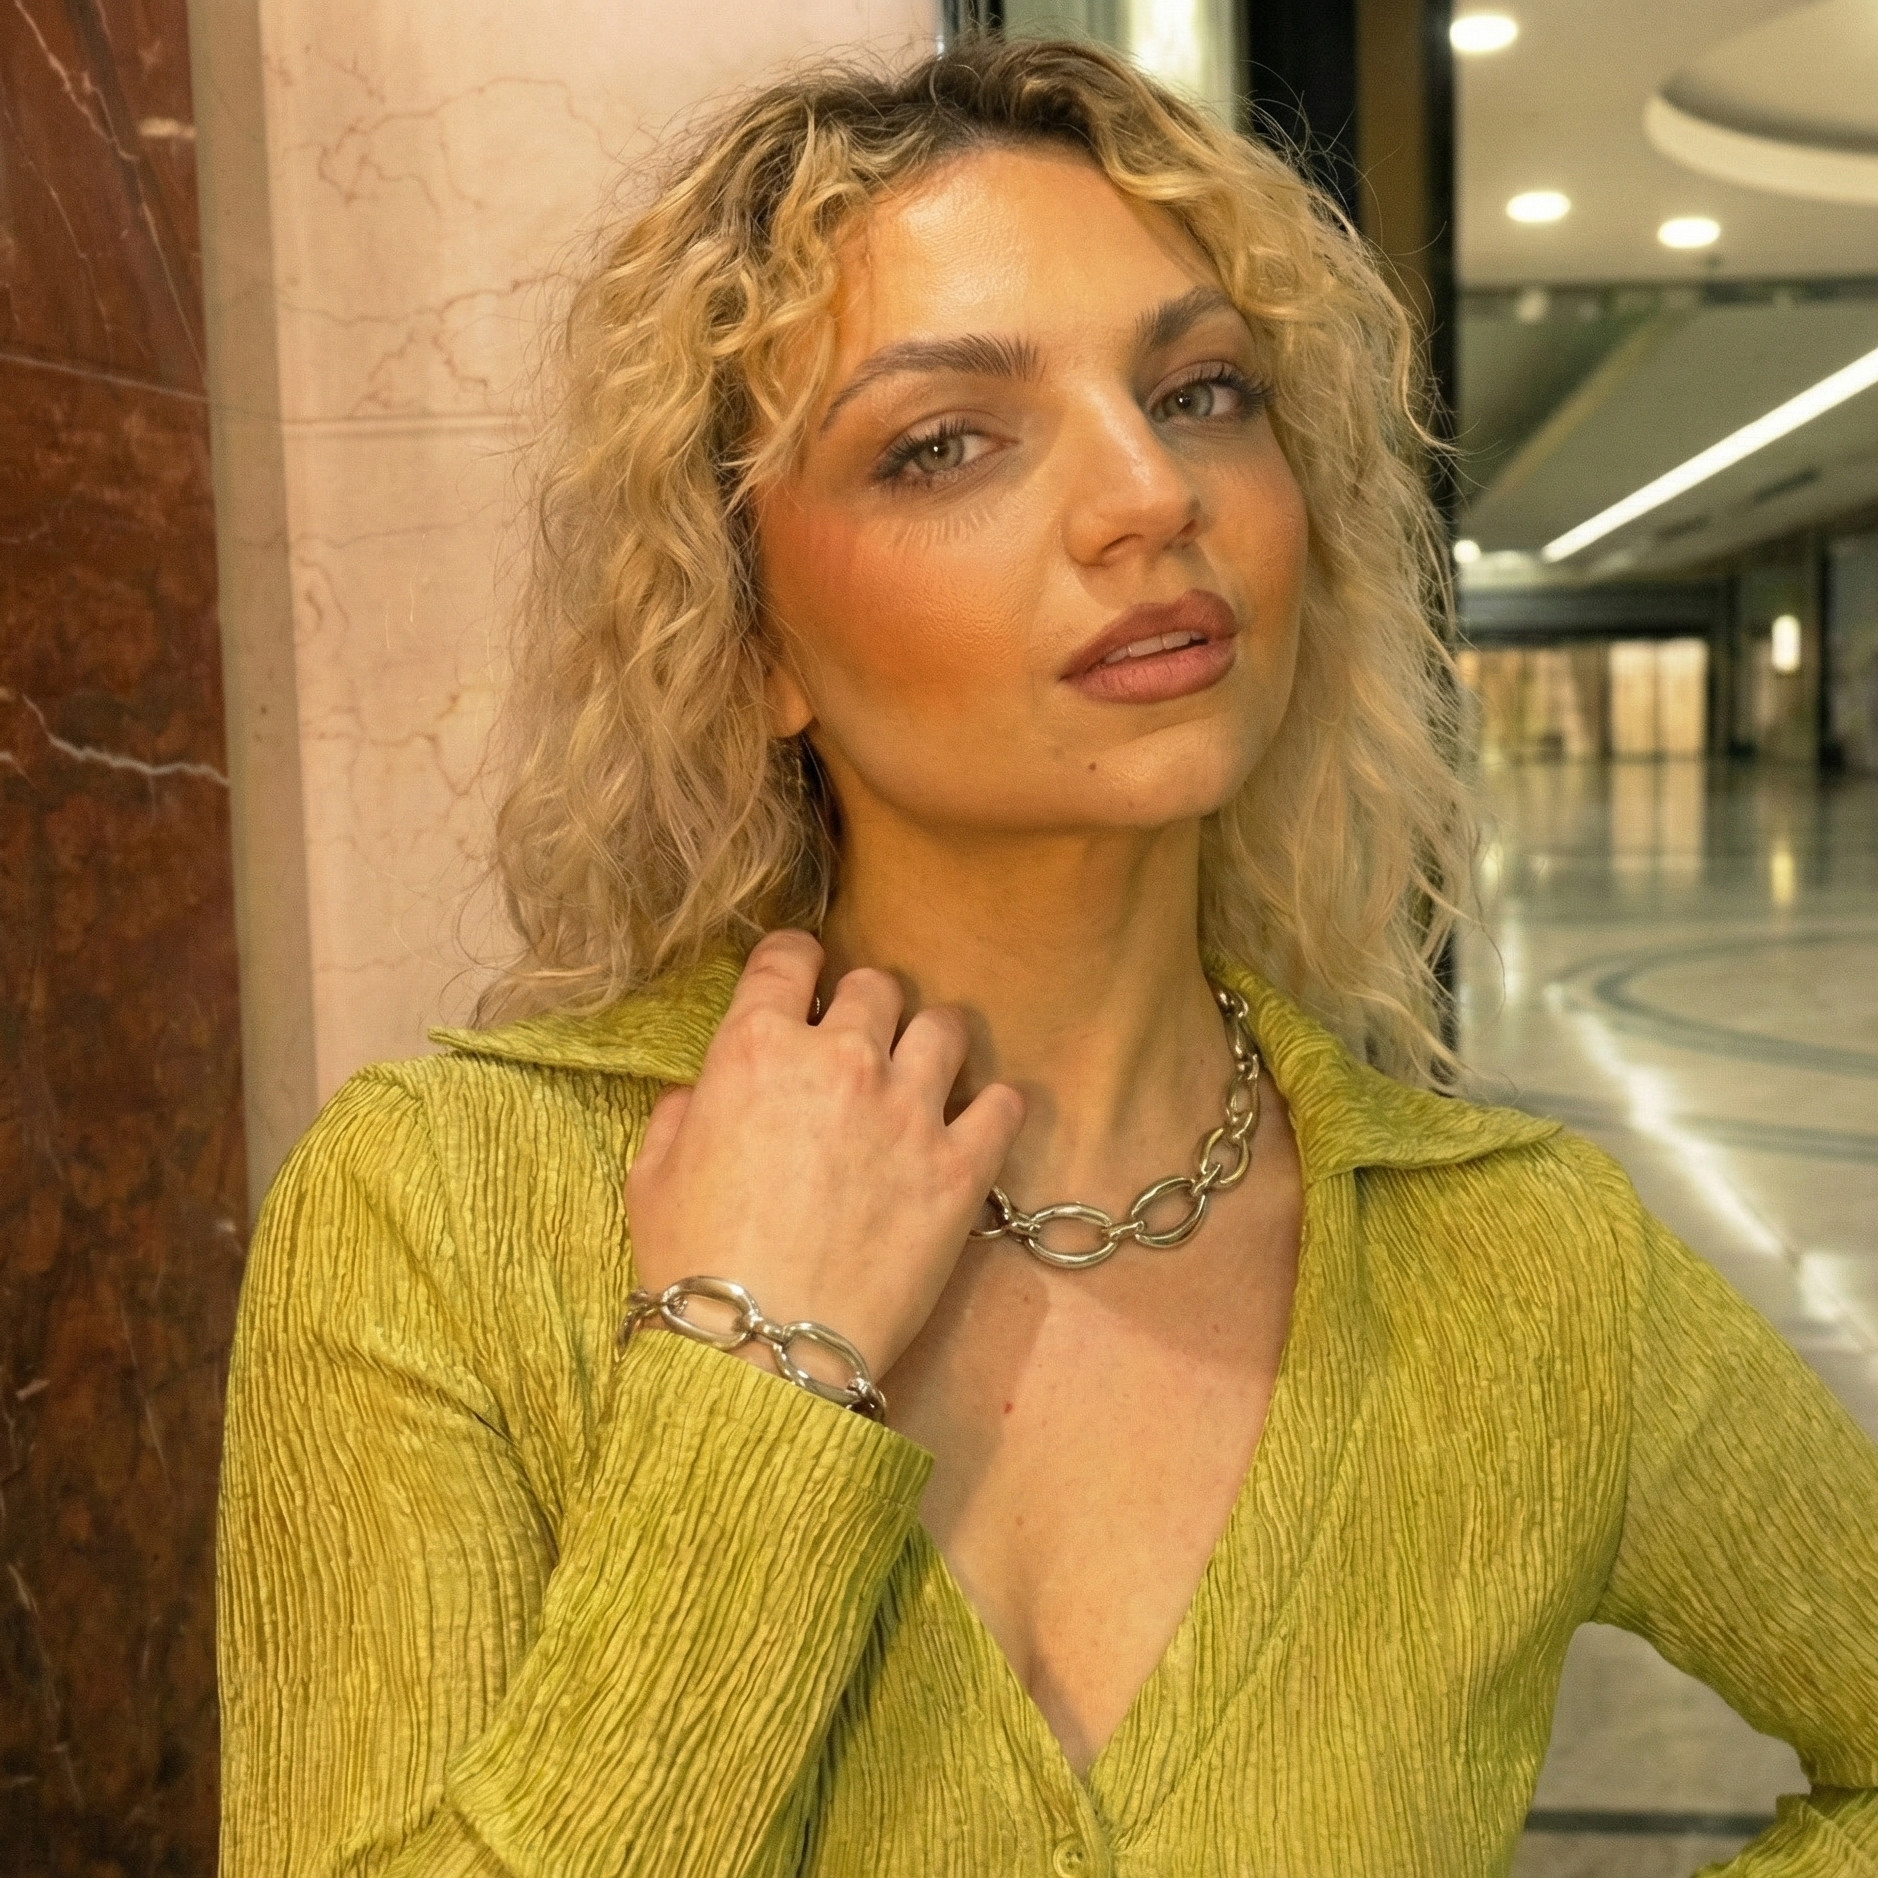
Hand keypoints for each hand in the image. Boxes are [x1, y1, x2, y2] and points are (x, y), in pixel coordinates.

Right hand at [625, 930, 1024, 1377]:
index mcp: (756, 1049)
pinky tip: (980, 1123)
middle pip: (878, 985)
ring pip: (946, 1026)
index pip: (790, 956)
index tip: (807, 980)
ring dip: (932, 1042)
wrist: (762, 1353)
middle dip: (868, 1006)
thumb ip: (680, 1113)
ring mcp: (908, 1111)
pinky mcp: (960, 1168)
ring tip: (923, 1074)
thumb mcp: (651, 1176)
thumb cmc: (693, 1267)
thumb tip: (701, 1095)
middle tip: (862, 1044)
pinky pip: (1003, 1105)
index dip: (799, 962)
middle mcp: (840, 1060)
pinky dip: (995, 1108)